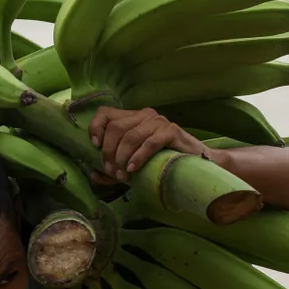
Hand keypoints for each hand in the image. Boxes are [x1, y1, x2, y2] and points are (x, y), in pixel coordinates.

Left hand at [87, 107, 209, 183]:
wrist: (195, 164)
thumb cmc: (161, 163)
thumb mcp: (132, 166)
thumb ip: (112, 170)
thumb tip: (93, 175)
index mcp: (132, 118)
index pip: (105, 113)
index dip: (96, 127)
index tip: (94, 146)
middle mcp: (144, 115)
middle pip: (115, 127)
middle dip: (109, 152)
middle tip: (112, 172)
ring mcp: (158, 122)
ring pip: (130, 136)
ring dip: (122, 158)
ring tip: (122, 175)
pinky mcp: (171, 131)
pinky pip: (149, 143)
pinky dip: (138, 158)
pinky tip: (133, 169)